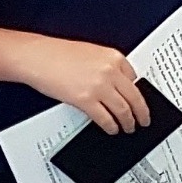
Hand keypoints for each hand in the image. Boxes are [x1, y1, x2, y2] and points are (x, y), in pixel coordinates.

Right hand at [18, 39, 150, 132]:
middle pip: (135, 97)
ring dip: (128, 122)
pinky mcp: (85, 100)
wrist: (38, 57)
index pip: (135, 79)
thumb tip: (117, 83)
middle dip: (141, 113)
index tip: (140, 102)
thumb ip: (107, 67)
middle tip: (144, 120)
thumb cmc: (58, 54)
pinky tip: (112, 129)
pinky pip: (105, 118)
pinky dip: (111, 126)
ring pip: (123, 110)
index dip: (139, 95)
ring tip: (129, 127)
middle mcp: (110, 71)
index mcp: (114, 57)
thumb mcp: (91, 53)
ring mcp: (99, 86)